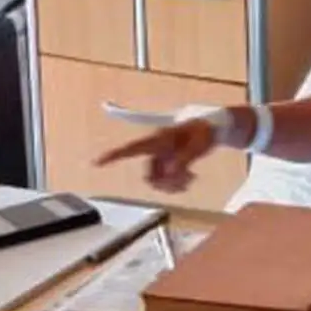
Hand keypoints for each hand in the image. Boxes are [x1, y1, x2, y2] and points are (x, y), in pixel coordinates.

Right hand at [94, 119, 216, 193]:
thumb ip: (185, 158)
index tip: (96, 162)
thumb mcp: (198, 144)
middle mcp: (157, 148)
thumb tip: (170, 173)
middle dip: (165, 182)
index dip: (113, 155)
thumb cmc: (205, 129)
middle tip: (186, 181)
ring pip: (159, 179)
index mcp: (159, 139)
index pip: (132, 148)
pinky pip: (167, 178)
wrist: (214, 126)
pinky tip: (190, 179)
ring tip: (191, 179)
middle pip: (150, 173)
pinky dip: (177, 182)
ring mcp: (163, 155)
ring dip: (172, 184)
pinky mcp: (170, 161)